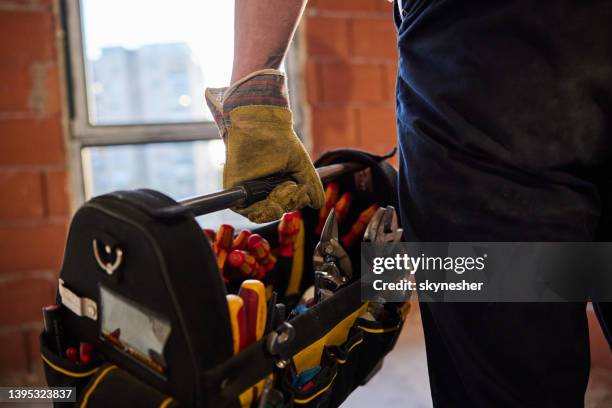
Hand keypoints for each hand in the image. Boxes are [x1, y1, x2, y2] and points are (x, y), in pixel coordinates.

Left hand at [205, 69, 323, 222]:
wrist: (261, 123)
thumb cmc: (280, 140)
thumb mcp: (300, 164)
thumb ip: (311, 184)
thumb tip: (318, 204)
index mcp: (276, 186)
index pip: (284, 205)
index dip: (293, 203)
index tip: (299, 190)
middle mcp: (261, 190)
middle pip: (273, 212)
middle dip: (285, 205)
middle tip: (290, 188)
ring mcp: (247, 190)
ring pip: (259, 214)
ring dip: (273, 210)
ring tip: (281, 191)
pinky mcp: (234, 187)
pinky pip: (242, 209)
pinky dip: (256, 210)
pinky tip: (271, 200)